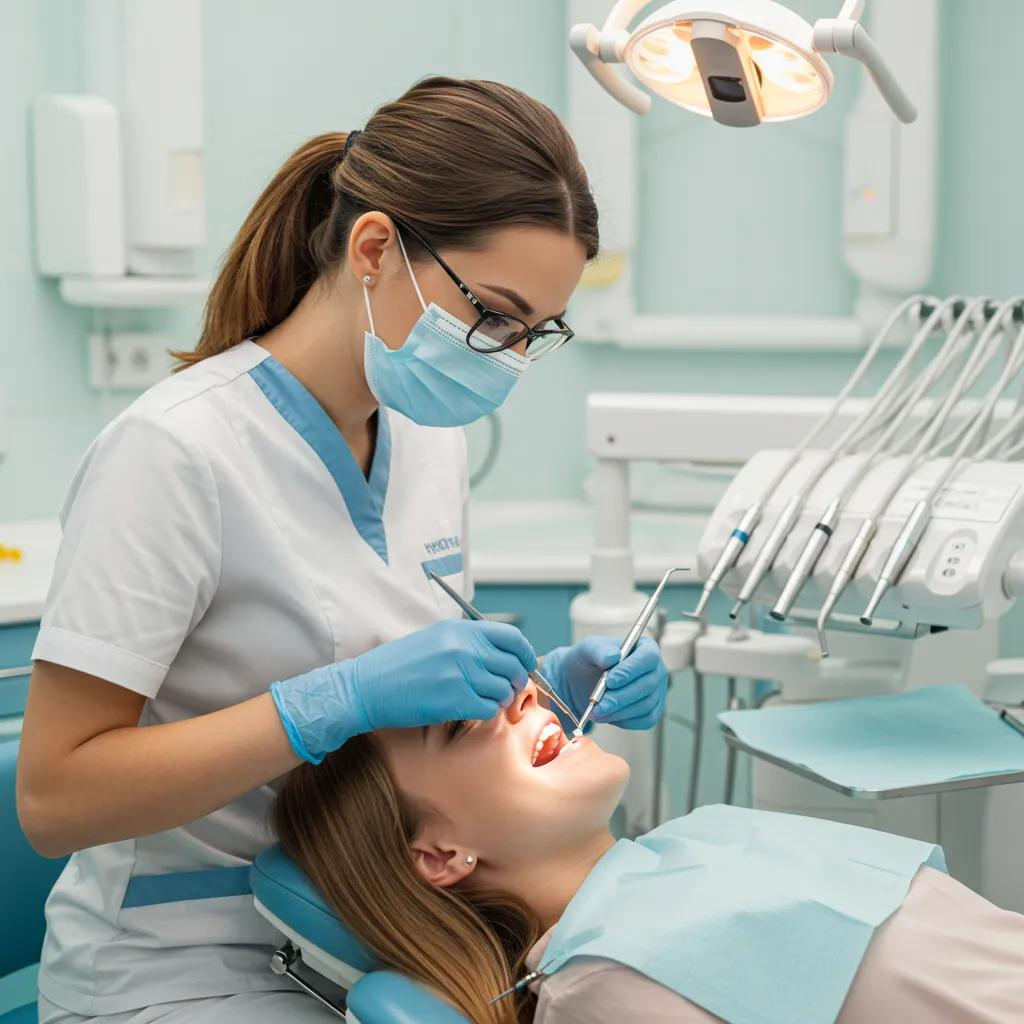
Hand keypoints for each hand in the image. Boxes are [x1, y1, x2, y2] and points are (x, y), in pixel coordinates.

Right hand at [272, 619, 536, 762]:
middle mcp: (465, 648)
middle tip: (505, 689)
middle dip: (514, 680)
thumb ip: (468, 642)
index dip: (523, 654)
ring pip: (504, 690)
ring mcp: (462, 673)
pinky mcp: (456, 700)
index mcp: (461, 630)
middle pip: (513, 665)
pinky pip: (489, 708)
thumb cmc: (398, 665)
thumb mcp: (435, 639)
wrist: (367, 686)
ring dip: (499, 698)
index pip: (512, 638)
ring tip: (483, 700)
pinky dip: (485, 711)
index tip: (523, 665)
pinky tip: (470, 709)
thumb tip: (502, 655)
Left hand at [543, 636, 667, 729]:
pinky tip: (607, 716)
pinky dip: (624, 720)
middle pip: (647, 685)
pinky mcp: (653, 712)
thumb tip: (612, 657)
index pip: (648, 657)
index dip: (630, 670)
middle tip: (598, 706)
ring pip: (645, 706)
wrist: (585, 680)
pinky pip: (644, 720)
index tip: (610, 681)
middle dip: (620, 698)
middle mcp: (657, 670)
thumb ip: (599, 650)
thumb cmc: (591, 660)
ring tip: (596, 713)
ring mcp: (658, 692)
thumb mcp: (589, 649)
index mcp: (646, 648)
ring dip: (619, 712)